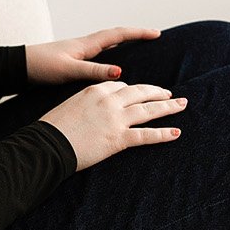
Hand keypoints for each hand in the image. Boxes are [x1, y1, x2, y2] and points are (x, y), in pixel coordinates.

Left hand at [24, 26, 162, 85]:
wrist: (20, 67)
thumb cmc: (41, 66)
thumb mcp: (69, 70)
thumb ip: (94, 71)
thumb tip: (120, 71)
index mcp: (86, 44)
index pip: (118, 34)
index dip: (138, 33)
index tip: (156, 33)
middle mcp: (85, 45)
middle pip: (116, 35)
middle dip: (135, 35)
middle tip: (153, 36)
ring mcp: (79, 51)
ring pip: (107, 43)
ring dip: (124, 42)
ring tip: (140, 47)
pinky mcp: (73, 59)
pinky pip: (99, 53)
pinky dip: (111, 53)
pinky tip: (113, 62)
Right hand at [39, 80, 185, 172]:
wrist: (47, 144)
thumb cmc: (53, 128)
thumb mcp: (69, 106)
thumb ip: (86, 104)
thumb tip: (93, 111)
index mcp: (95, 90)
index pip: (121, 85)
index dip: (135, 89)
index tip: (143, 92)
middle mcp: (108, 100)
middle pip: (140, 92)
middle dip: (158, 92)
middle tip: (170, 94)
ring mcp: (115, 118)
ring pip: (148, 110)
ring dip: (168, 107)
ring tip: (182, 105)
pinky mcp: (118, 138)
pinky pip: (146, 135)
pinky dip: (163, 134)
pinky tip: (176, 133)